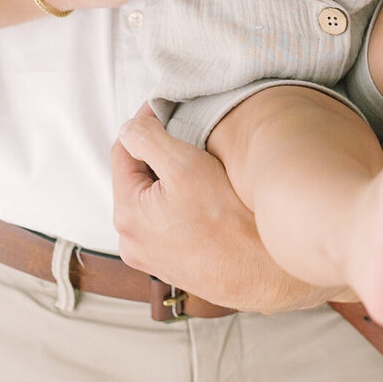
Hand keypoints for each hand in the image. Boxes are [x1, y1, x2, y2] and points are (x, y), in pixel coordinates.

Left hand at [112, 104, 337, 313]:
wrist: (260, 272)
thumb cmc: (227, 220)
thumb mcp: (185, 164)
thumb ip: (148, 138)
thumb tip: (130, 127)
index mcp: (126, 214)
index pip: (122, 151)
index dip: (144, 124)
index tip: (164, 109)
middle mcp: (131, 241)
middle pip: (136, 178)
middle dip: (156, 154)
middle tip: (187, 137)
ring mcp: (150, 257)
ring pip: (151, 201)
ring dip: (168, 180)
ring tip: (199, 169)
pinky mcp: (170, 265)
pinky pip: (165, 223)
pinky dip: (177, 205)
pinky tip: (204, 200)